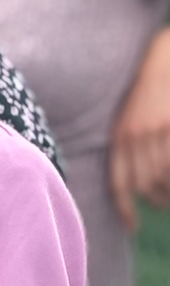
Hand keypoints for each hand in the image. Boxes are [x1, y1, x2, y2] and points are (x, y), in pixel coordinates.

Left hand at [110, 27, 169, 230]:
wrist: (164, 59)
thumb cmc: (150, 92)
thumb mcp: (132, 119)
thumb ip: (132, 148)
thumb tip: (143, 186)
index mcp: (119, 136)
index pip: (119, 182)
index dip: (125, 208)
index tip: (132, 226)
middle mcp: (135, 134)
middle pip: (145, 184)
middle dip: (158, 201)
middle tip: (165, 204)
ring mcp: (159, 129)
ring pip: (164, 176)